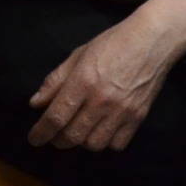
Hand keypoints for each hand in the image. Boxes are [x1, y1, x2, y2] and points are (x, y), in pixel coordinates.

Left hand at [27, 12, 185, 150]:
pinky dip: (106, 143)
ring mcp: (122, 111)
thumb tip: (35, 103)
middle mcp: (101, 100)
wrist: (151, 41)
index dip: (41, 132)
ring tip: (79, 131)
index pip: (56, 117)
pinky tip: (102, 130)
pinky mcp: (138, 117)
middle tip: (54, 136)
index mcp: (82, 82)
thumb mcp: (77, 56)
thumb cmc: (111, 44)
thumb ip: (55, 81)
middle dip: (58, 140)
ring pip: (94, 144)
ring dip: (82, 142)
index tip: (34, 139)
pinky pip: (118, 144)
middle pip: (73, 136)